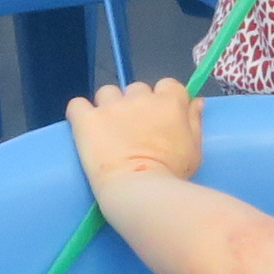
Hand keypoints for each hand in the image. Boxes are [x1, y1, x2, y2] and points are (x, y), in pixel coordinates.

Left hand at [64, 76, 201, 191]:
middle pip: (136, 88)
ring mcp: (111, 106)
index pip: (167, 84)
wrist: (139, 189)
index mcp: (169, 102)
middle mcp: (141, 97)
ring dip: (108, 106)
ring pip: (107, 92)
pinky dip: (80, 113)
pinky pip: (77, 105)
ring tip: (107, 129)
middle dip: (134, 104)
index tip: (160, 116)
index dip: (163, 99)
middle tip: (133, 129)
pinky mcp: (87, 119)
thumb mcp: (194, 150)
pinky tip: (85, 127)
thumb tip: (196, 100)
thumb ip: (195, 121)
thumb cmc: (172, 175)